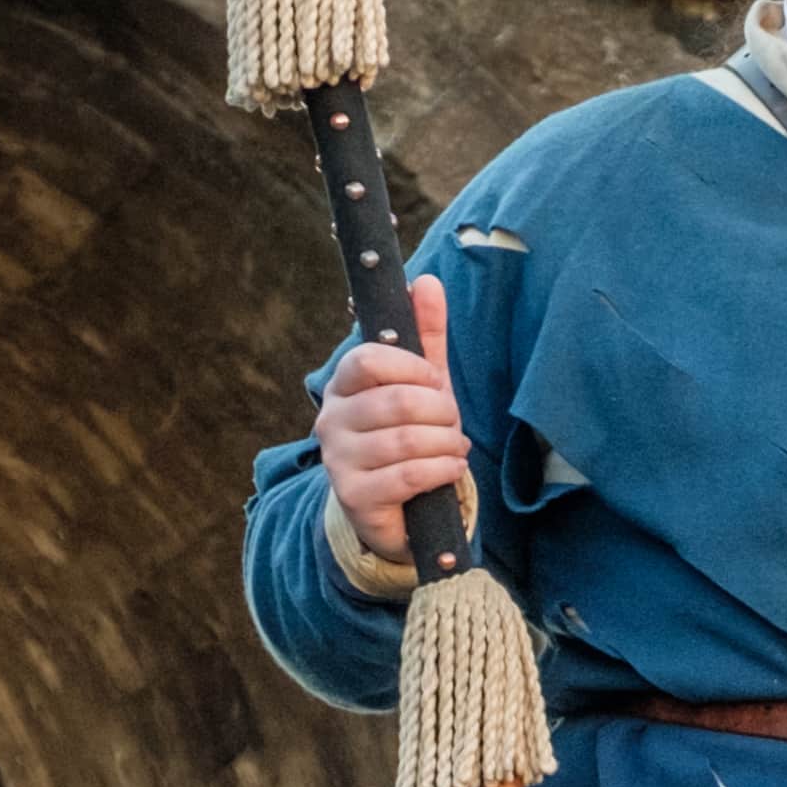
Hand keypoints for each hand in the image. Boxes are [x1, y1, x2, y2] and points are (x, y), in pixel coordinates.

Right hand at [317, 275, 472, 569]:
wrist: (394, 505)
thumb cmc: (407, 434)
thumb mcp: (421, 383)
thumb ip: (424, 335)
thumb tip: (425, 281)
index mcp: (343, 385)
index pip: (368, 359)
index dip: (412, 368)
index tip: (434, 382)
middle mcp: (331, 420)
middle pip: (396, 402)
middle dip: (440, 411)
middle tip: (452, 422)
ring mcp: (338, 460)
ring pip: (406, 440)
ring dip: (445, 442)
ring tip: (454, 446)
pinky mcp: (354, 496)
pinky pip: (407, 475)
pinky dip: (442, 469)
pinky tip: (452, 467)